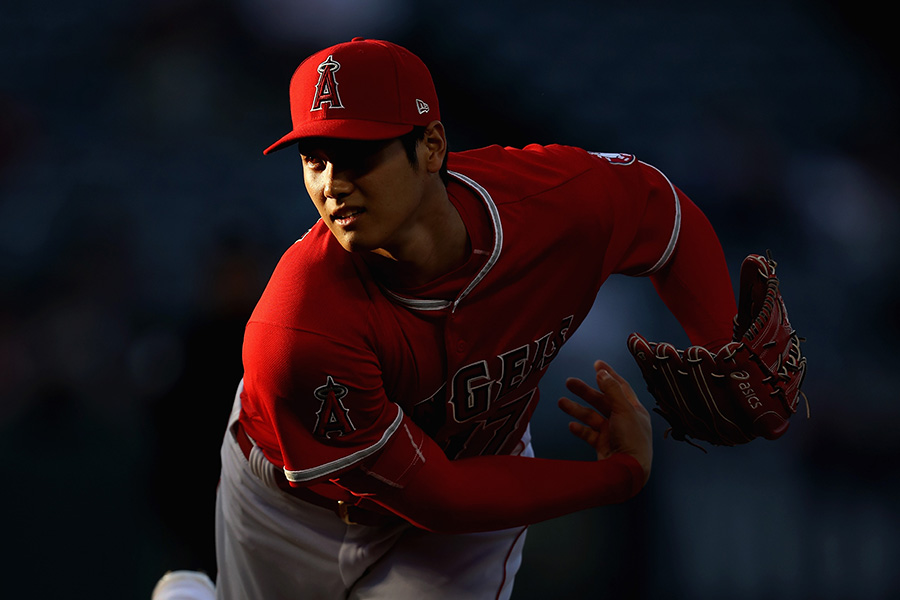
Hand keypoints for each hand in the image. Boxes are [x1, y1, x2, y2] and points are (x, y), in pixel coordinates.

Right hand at [558, 360, 651, 484]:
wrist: (628, 472)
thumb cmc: (632, 440)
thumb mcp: (623, 410)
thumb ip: (611, 390)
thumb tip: (603, 372)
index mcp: (634, 410)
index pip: (620, 387)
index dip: (608, 374)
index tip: (596, 364)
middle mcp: (624, 420)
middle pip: (602, 401)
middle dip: (585, 392)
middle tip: (569, 382)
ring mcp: (612, 433)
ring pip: (592, 417)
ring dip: (577, 409)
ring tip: (561, 402)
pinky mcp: (603, 446)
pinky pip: (589, 434)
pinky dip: (580, 429)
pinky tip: (571, 425)